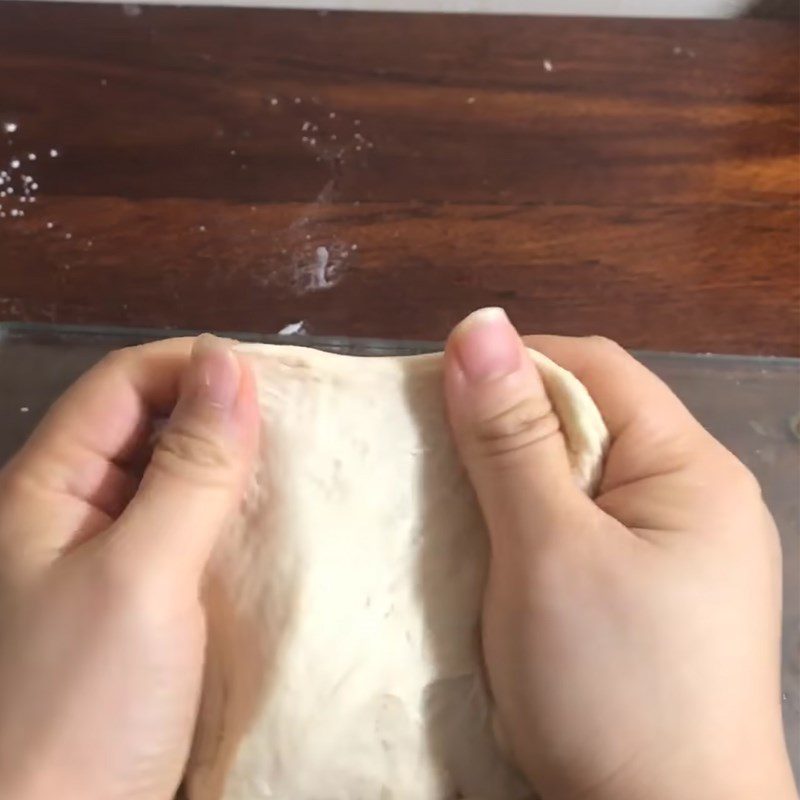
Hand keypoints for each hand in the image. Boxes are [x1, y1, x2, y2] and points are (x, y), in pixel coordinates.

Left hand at [0, 335, 258, 799]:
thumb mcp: (142, 576)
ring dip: (233, 470)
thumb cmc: (82, 708)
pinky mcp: (141, 606)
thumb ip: (188, 469)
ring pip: (173, 481)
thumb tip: (229, 363)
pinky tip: (274, 533)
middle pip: (148, 425)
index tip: (274, 387)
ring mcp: (106, 563)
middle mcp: (71, 514)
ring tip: (300, 476)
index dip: (195, 368)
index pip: (124, 383)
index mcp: (48, 487)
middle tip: (300, 432)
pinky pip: (189, 537)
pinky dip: (232, 522)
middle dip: (220, 415)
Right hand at [443, 308, 796, 799]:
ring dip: (514, 477)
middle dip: (508, 425)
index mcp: (692, 470)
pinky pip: (585, 528)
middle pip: (589, 420)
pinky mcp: (655, 595)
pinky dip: (533, 524)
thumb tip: (479, 323)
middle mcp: (697, 498)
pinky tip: (495, 546)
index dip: (512, 364)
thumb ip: (512, 438)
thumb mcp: (547, 552)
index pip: (594, 369)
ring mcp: (680, 551)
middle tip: (433, 453)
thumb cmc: (609, 688)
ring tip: (453, 497)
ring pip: (580, 477)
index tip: (436, 392)